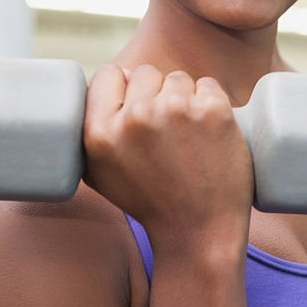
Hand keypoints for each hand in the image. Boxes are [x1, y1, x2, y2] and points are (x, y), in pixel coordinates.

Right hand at [82, 64, 253, 250]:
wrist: (199, 232)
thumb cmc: (150, 203)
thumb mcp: (100, 173)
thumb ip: (93, 128)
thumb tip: (112, 79)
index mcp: (100, 133)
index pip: (108, 74)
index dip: (123, 87)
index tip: (137, 106)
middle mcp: (134, 118)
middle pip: (145, 74)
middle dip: (156, 94)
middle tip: (167, 131)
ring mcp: (175, 111)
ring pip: (178, 79)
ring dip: (184, 99)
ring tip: (188, 137)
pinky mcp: (212, 111)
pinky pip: (208, 85)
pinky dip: (211, 103)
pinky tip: (208, 133)